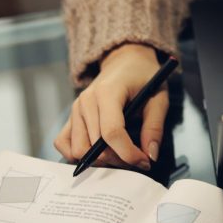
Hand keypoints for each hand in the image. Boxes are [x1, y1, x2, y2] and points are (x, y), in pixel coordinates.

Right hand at [53, 43, 168, 169]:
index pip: (111, 132)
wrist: (125, 61)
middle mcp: (86, 101)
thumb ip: (154, 127)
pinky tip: (97, 152)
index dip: (128, 153)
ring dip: (99, 160)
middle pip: (94, 146)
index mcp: (108, 92)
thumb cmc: (143, 77)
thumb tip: (150, 156)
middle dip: (118, 159)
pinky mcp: (70, 117)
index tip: (144, 161)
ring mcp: (75, 109)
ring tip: (119, 154)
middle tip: (136, 157)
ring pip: (78, 150)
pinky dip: (77, 154)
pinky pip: (63, 143)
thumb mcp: (158, 98)